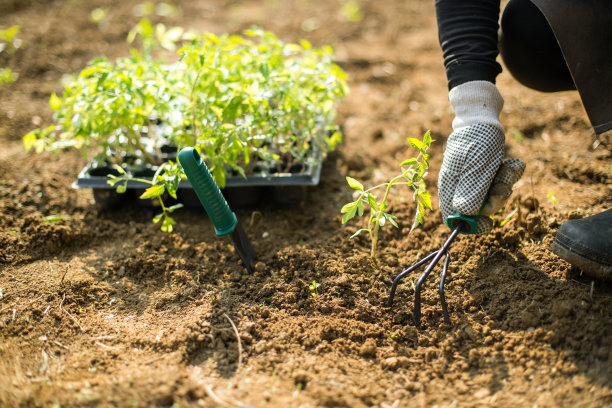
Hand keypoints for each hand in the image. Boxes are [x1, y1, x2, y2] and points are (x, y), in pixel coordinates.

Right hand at [438, 81, 524, 233]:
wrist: (483, 114)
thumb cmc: (478, 139)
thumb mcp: (477, 167)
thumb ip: (470, 192)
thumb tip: (464, 216)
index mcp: (451, 186)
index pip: (453, 217)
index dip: (470, 225)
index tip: (488, 223)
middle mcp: (459, 184)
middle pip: (477, 209)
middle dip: (495, 200)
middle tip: (504, 186)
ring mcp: (472, 177)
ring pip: (491, 195)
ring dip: (505, 183)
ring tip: (509, 167)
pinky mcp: (485, 170)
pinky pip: (499, 181)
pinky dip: (509, 173)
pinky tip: (513, 163)